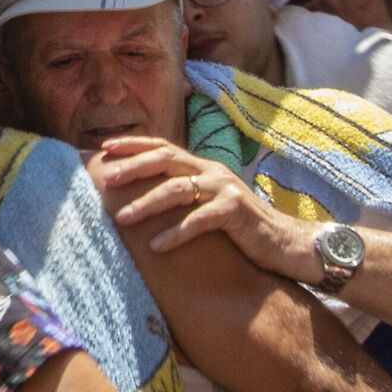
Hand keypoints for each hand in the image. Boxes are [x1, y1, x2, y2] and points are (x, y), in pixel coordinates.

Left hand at [93, 137, 319, 283]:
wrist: (286, 243)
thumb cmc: (240, 229)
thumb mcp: (209, 206)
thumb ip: (184, 198)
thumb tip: (142, 201)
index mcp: (203, 168)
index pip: (163, 147)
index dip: (134, 145)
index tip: (104, 148)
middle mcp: (212, 171)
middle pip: (166, 159)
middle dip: (134, 166)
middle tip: (107, 178)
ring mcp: (225, 189)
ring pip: (178, 189)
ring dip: (147, 203)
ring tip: (122, 218)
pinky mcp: (236, 211)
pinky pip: (200, 220)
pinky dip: (176, 233)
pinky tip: (156, 247)